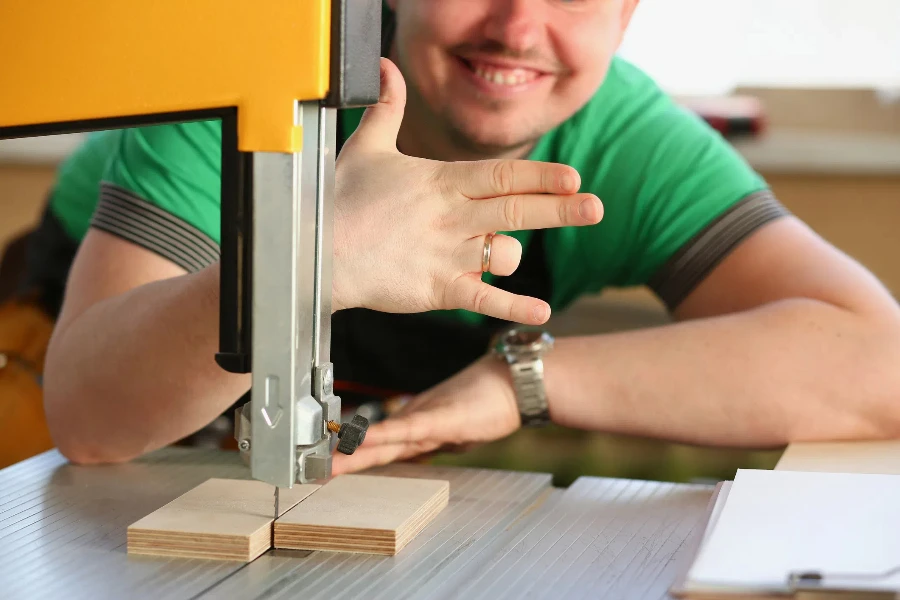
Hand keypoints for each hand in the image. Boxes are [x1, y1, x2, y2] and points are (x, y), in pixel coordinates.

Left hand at [331, 356, 521, 473]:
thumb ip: (444, 436)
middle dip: (347, 459)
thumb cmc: (495, 398)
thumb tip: (431, 449)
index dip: (358, 453)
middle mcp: (419, 423)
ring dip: (355, 450)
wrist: (517, 380)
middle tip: (317, 468)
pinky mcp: (439, 419)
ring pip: (384, 440)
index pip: (384, 444)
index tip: (333, 462)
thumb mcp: (464, 427)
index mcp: (423, 426)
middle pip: (376, 446)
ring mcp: (428, 421)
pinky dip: (382, 435)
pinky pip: (405, 430)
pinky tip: (361, 438)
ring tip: (330, 460)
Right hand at [332, 58, 602, 324]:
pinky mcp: (437, 288)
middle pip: (517, 210)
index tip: (573, 177)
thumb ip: (386, 109)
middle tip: (596, 207)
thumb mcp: (366, 147)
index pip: (502, 175)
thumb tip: (386, 68)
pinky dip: (515, 305)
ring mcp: (447, 254)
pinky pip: (485, 298)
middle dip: (561, 209)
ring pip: (504, 254)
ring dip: (517, 254)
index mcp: (440, 181)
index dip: (541, 176)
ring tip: (511, 254)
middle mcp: (451, 217)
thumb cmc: (338, 200)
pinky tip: (542, 310)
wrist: (314, 253)